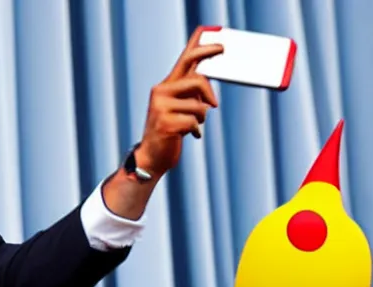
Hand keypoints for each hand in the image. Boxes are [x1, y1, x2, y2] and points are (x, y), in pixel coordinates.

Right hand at [136, 26, 223, 174]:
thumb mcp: (179, 108)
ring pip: (198, 106)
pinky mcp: (166, 123)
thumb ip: (190, 94)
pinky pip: (194, 123)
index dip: (203, 48)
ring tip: (194, 126)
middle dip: (209, 92)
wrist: (152, 157)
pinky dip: (196, 131)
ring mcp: (161, 107)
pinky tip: (190, 136)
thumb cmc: (170, 131)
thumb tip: (208, 88)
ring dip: (201, 118)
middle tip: (214, 104)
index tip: (220, 43)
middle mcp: (161, 92)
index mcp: (166, 85)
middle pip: (196, 80)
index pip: (186, 59)